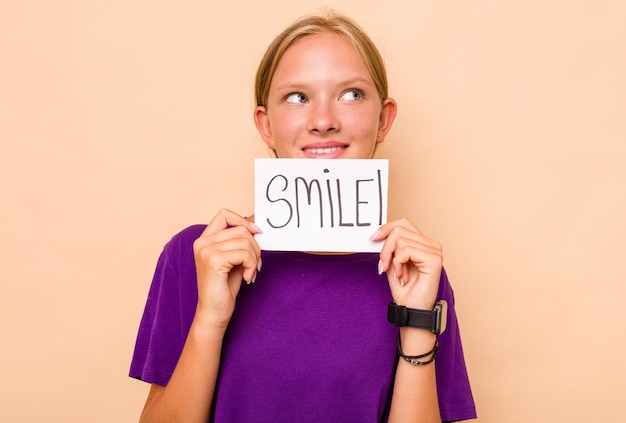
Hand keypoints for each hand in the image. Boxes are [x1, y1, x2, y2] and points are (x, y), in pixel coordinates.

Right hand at [192, 209, 261, 328]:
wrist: (214, 312)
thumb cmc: (224, 287)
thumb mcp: (234, 259)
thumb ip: (240, 241)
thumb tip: (257, 224)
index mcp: (205, 239)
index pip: (225, 214)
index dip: (243, 220)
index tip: (256, 233)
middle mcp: (202, 242)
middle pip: (240, 229)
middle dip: (255, 246)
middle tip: (256, 263)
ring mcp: (206, 250)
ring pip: (245, 241)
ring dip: (255, 258)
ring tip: (251, 272)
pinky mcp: (213, 261)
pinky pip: (244, 254)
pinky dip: (252, 266)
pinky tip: (248, 278)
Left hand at [371, 218, 442, 309]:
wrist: (411, 309)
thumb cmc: (404, 289)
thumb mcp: (392, 262)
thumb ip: (389, 247)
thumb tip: (378, 233)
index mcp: (423, 243)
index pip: (404, 223)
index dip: (387, 227)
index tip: (373, 238)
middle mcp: (431, 244)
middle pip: (399, 230)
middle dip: (386, 248)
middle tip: (384, 265)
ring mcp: (434, 251)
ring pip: (401, 240)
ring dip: (393, 260)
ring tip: (398, 274)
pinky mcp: (434, 259)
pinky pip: (406, 250)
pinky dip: (398, 263)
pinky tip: (402, 276)